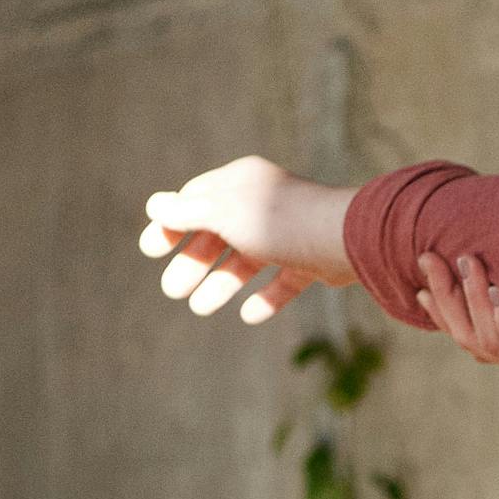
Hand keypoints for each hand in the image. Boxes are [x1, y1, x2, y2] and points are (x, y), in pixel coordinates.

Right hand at [137, 156, 350, 328]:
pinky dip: (266, 298)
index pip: (196, 200)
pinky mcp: (314, 261)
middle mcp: (266, 205)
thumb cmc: (280, 221)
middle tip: (172, 290)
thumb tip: (155, 206)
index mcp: (242, 183)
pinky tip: (249, 315)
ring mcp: (291, 234)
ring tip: (200, 308)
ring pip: (249, 260)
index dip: (172, 224)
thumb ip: (188, 212)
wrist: (347, 240)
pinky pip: (285, 281)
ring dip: (222, 283)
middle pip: (220, 234)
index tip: (151, 249)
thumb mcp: (223, 214)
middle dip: (194, 261)